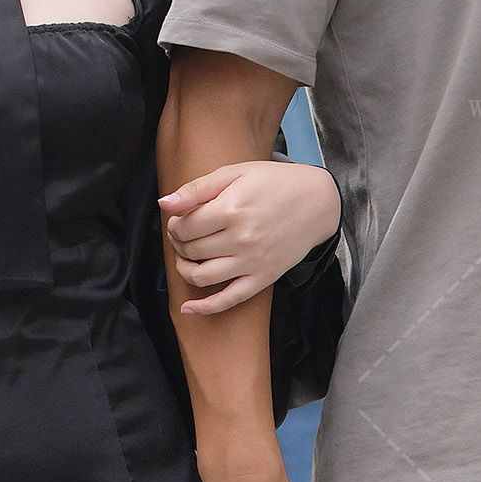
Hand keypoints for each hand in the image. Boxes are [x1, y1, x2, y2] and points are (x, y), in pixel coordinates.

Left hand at [162, 161, 339, 316]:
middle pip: (191, 250)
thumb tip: (164, 204)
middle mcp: (241, 239)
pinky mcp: (262, 278)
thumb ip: (197, 189)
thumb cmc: (274, 183)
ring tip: (186, 258)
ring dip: (184, 269)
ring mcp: (251, 262)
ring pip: (202, 276)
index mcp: (232, 210)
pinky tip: (188, 308)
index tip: (179, 220)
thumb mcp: (235, 173)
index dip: (175, 225)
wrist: (317, 202)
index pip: (185, 227)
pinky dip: (205, 307)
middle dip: (179, 243)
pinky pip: (228, 300)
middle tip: (184, 235)